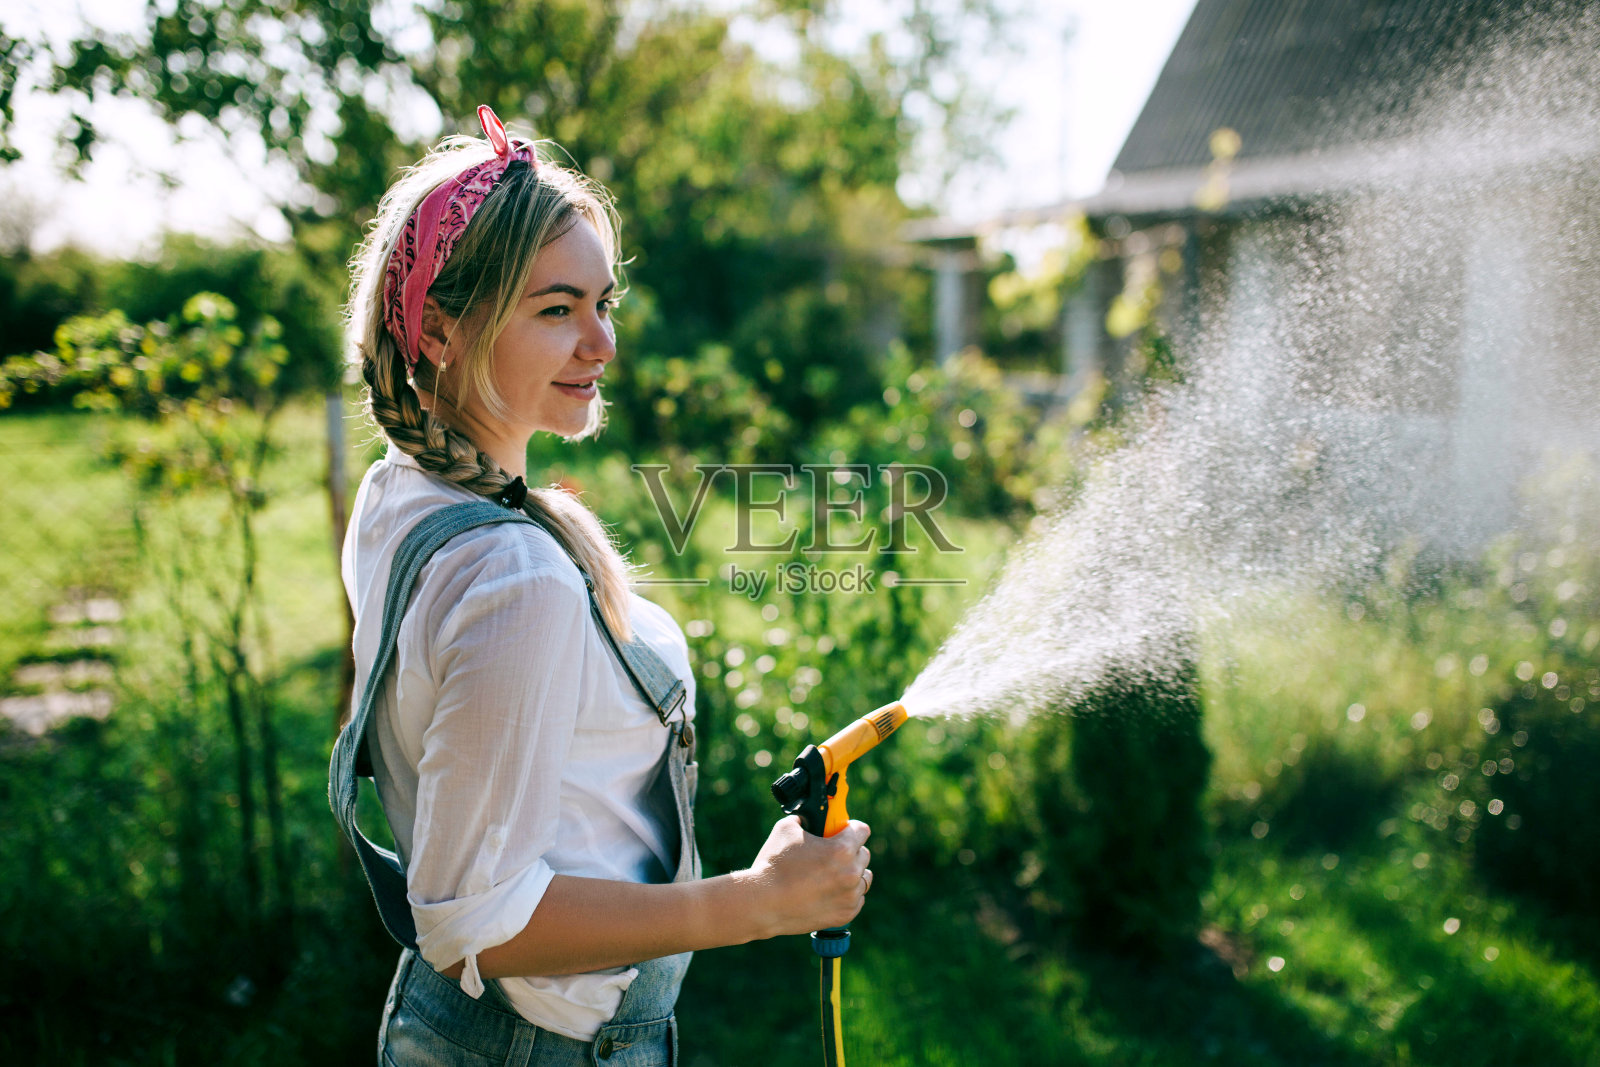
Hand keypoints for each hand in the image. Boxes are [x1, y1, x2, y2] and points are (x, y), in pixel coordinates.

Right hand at [738, 816, 871, 937]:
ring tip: (831, 873)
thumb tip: (810, 819)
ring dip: (851, 872)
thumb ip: (805, 820)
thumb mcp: (786, 829)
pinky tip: (829, 890)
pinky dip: (847, 893)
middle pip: (863, 854)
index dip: (849, 827)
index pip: (862, 830)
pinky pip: (857, 898)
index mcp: (841, 849)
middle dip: (850, 850)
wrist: (762, 903)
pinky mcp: (845, 915)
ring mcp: (849, 896)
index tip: (842, 830)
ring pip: (863, 877)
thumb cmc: (773, 865)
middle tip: (830, 853)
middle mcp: (851, 873)